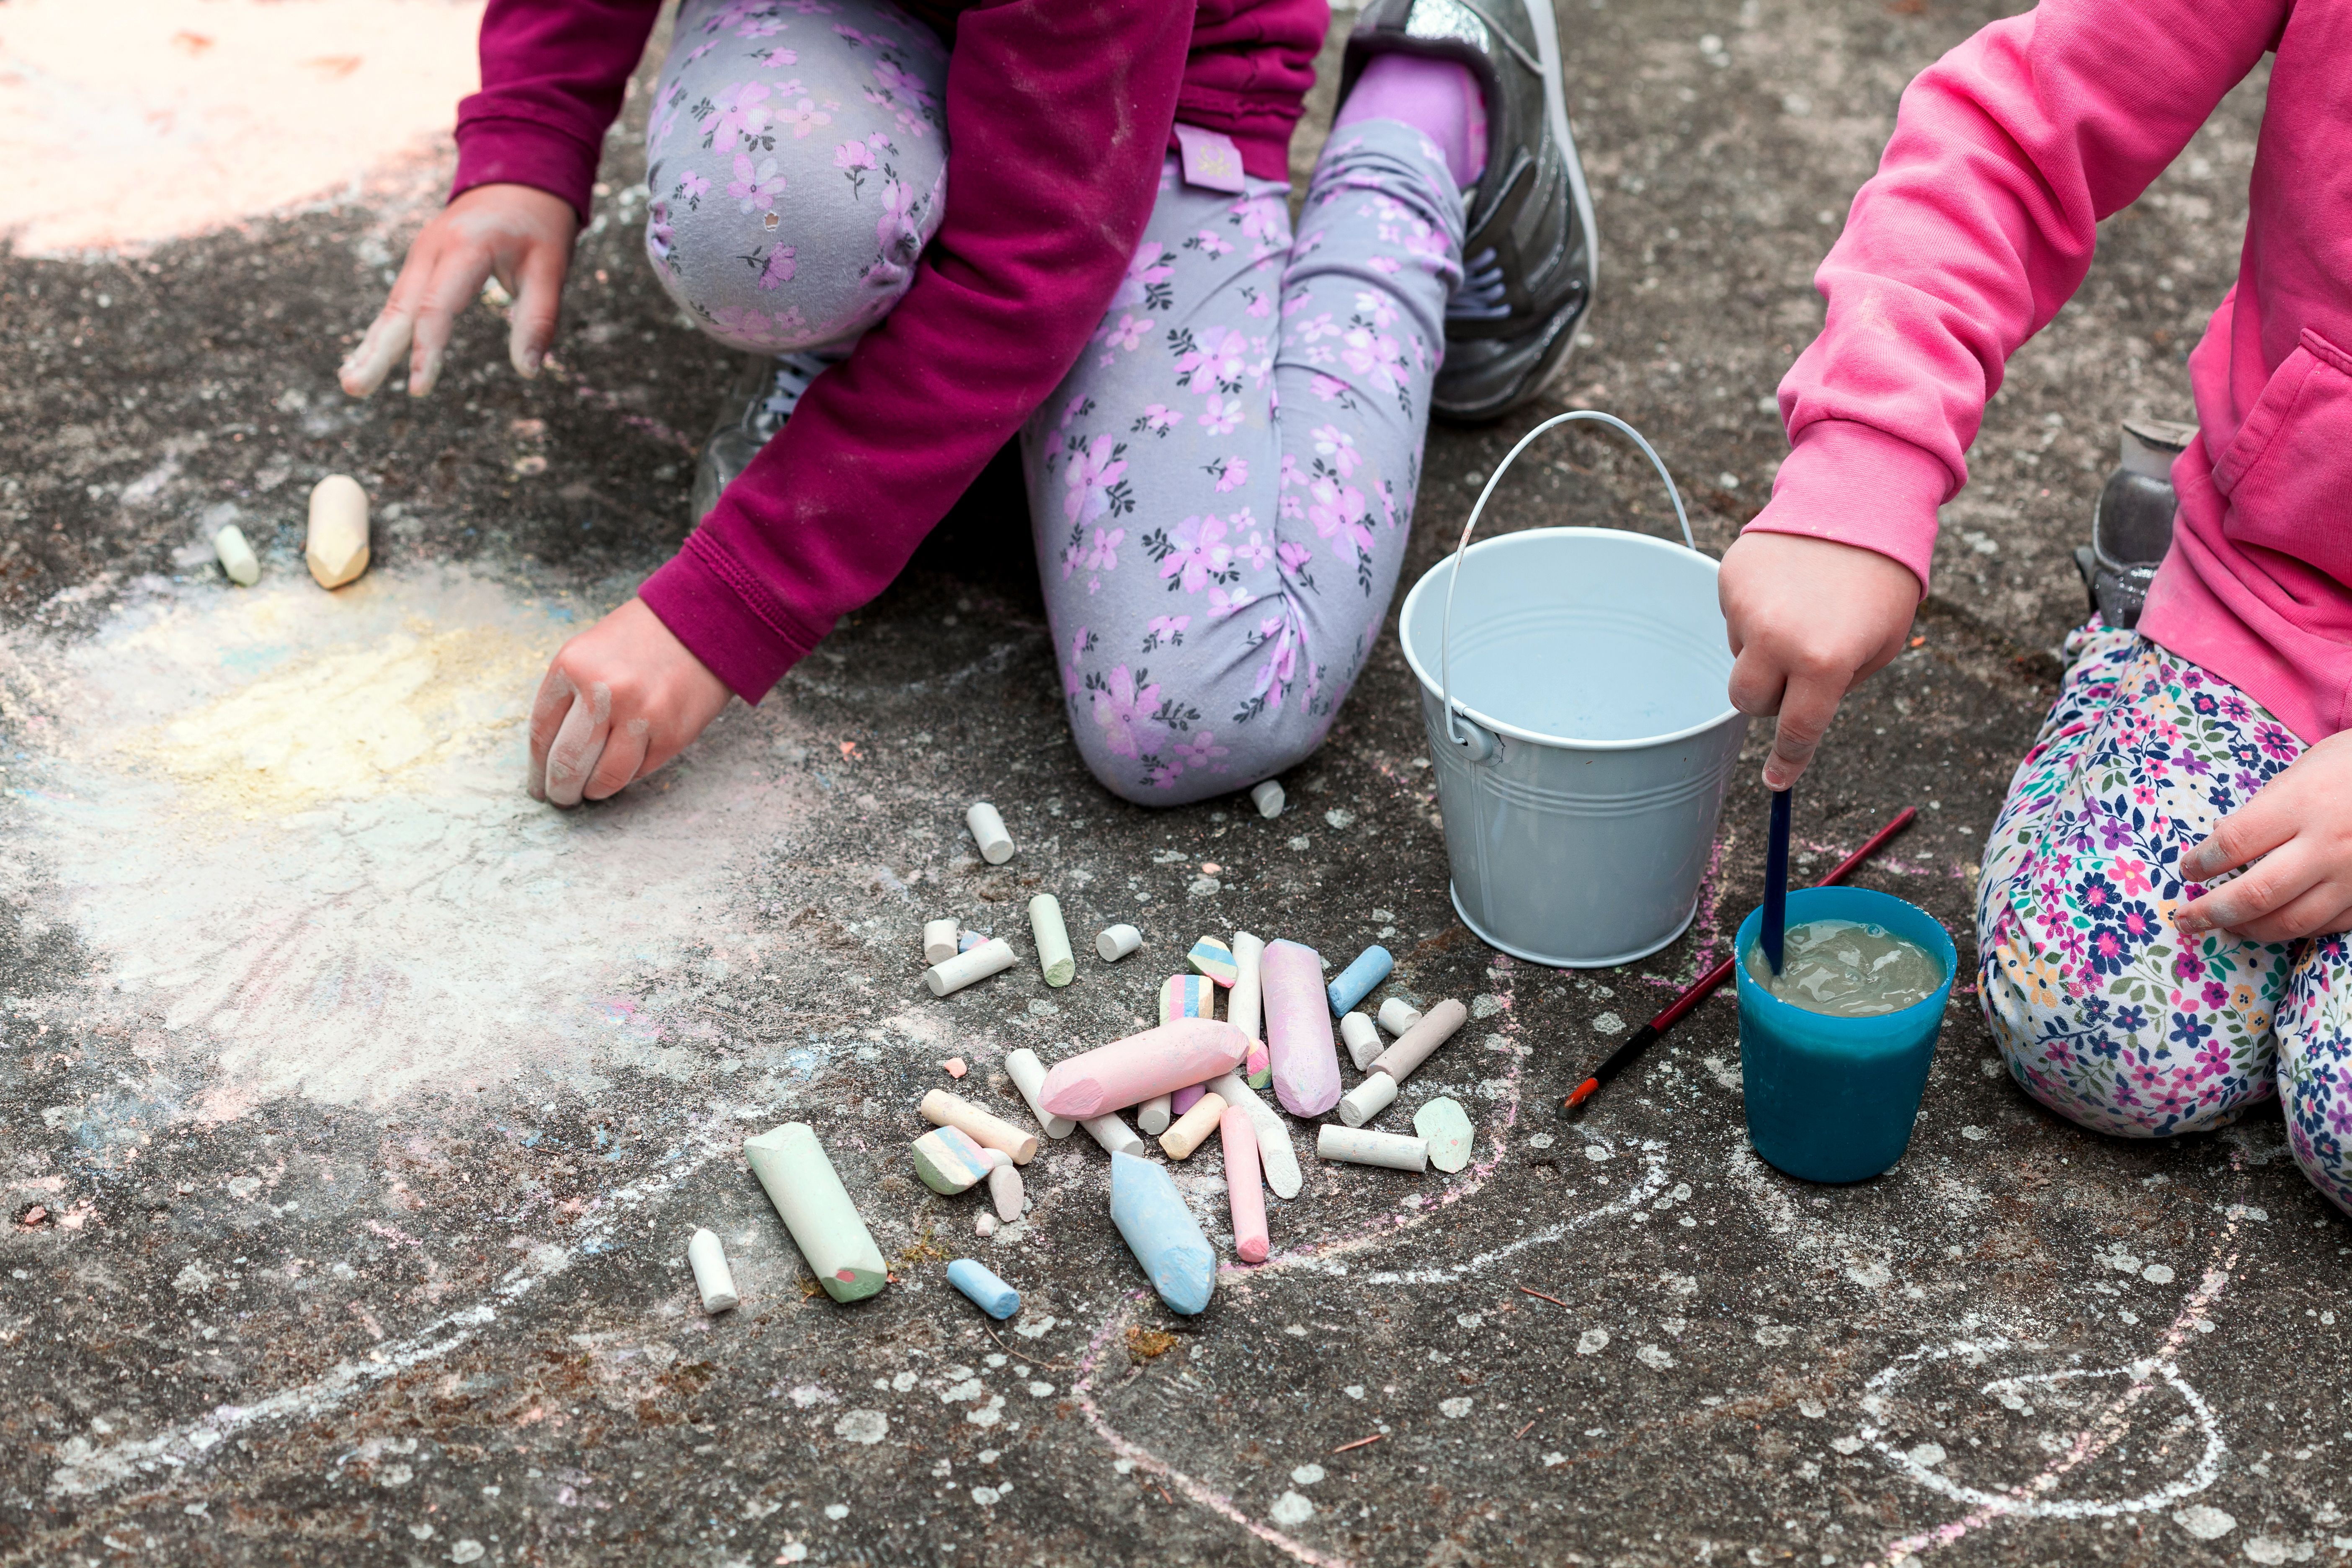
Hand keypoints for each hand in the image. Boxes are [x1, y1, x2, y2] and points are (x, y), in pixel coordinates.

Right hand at [339, 183, 578, 398]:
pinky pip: (398, 301)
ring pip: (393, 306)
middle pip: (401, 308)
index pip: (437, 307)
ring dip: (371, 345)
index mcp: (465, 249)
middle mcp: (432, 249)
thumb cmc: (538, 227)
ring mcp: (421, 254)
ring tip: (351, 382)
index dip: (426, 350)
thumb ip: (539, 319)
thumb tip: (529, 372)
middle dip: (377, 352)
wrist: (517, 178)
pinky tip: (366, 358)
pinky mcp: (420, 262)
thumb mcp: (551, 269)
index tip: (419, 389)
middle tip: (354, 388)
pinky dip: (382, 330)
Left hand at [527, 599, 734, 806]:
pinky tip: (625, 767)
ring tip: (591, 791)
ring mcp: (642, 715)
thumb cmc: (639, 639)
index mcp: (573, 666)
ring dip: (594, 791)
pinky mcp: (673, 734)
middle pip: (567, 762)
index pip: (542, 733)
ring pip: (605, 777)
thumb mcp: (588, 652)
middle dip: (560, 789)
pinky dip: (629, 774)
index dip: (537, 768)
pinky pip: (640, 771)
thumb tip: (550, 755)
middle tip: (561, 798)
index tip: (537, 785)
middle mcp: (604, 691)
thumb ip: (568, 697)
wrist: (703, 623)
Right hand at [1718, 531, 1922, 788]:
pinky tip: (1785, 586)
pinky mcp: (1729, 579)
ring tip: (1799, 608)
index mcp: (1826, 662)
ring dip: (1762, 648)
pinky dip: (1754, 611)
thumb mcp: (1879, 645)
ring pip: (1739, 655)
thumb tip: (1799, 711)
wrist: (1859, 504)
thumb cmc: (1880, 581)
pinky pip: (1732, 616)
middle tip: (1797, 670)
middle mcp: (1778, 639)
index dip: (1787, 761)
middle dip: (1770, 696)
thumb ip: (1837, 684)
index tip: (1776, 781)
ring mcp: (1747, 608)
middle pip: (1748, 701)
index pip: (1797, 731)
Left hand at [2176, 731, 2351, 942]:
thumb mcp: (2306, 769)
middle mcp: (2327, 845)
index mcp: (2303, 805)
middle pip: (2256, 893)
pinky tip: (2275, 925)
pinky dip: (2296, 930)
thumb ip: (2265, 806)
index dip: (2201, 862)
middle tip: (2184, 920)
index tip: (2187, 870)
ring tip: (2226, 928)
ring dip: (2250, 930)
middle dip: (2211, 912)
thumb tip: (2221, 838)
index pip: (2233, 843)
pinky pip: (2328, 925)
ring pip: (2291, 920)